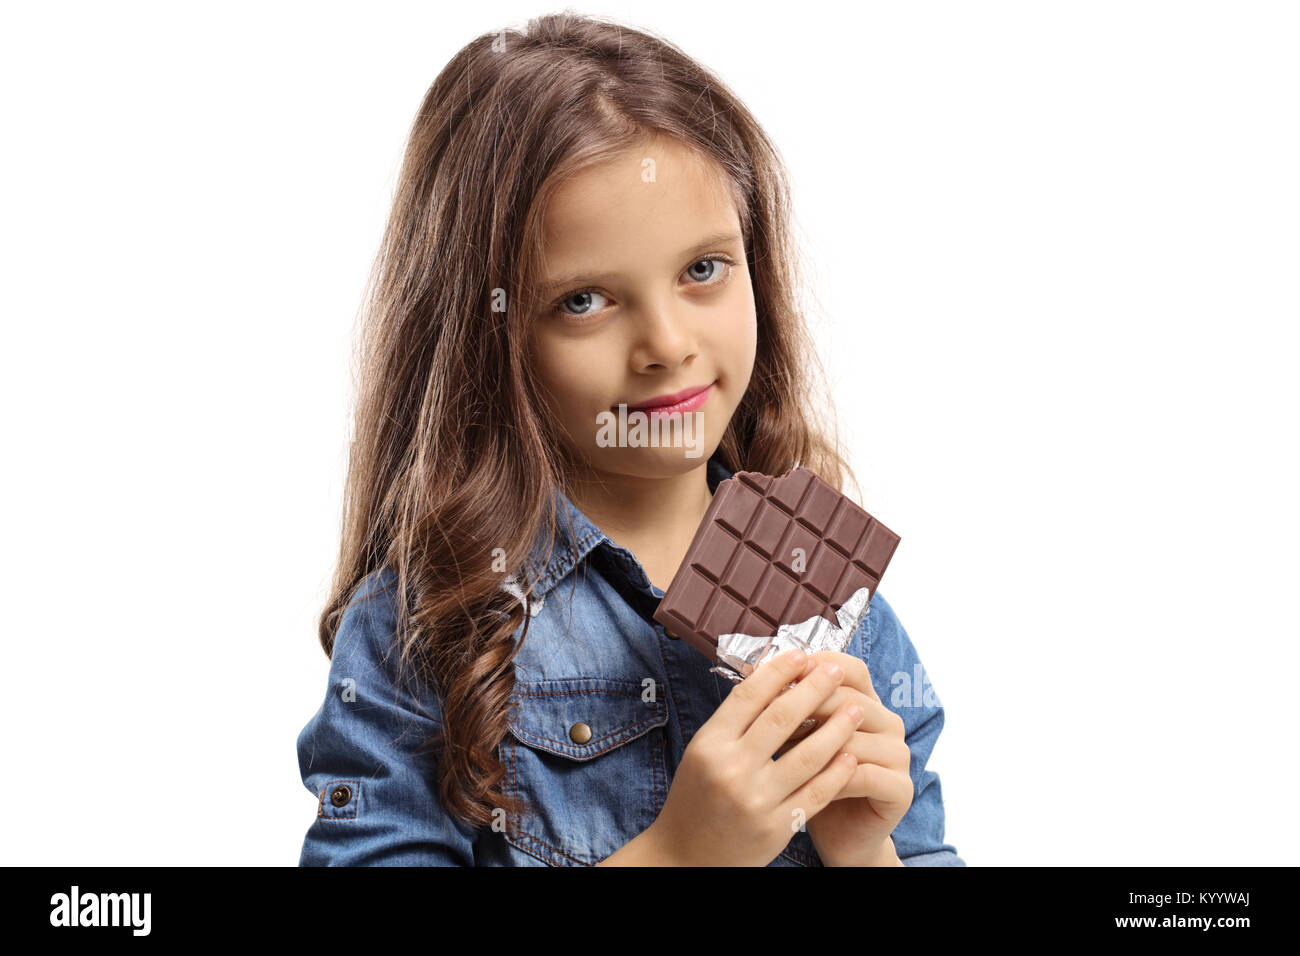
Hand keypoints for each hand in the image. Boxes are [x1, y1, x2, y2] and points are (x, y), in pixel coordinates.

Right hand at [646, 648, 865, 865]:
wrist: (685, 858)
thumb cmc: (696, 799)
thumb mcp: (702, 753)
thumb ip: (733, 722)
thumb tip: (773, 678)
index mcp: (709, 744)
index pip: (749, 695)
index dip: (779, 671)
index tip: (802, 655)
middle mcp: (731, 769)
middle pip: (782, 717)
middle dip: (814, 688)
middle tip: (836, 669)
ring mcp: (756, 800)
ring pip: (808, 754)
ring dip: (837, 727)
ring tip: (856, 707)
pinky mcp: (776, 828)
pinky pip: (816, 792)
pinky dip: (837, 771)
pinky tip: (851, 754)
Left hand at [775, 650, 912, 865]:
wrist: (838, 836)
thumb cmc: (808, 782)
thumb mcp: (796, 740)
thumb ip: (788, 709)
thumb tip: (757, 677)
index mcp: (867, 701)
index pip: (850, 669)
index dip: (816, 667)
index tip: (778, 675)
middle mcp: (888, 722)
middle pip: (849, 698)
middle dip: (806, 706)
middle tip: (770, 719)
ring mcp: (899, 754)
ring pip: (854, 736)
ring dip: (814, 744)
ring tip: (781, 754)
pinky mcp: (901, 788)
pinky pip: (863, 774)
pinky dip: (830, 777)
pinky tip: (802, 784)